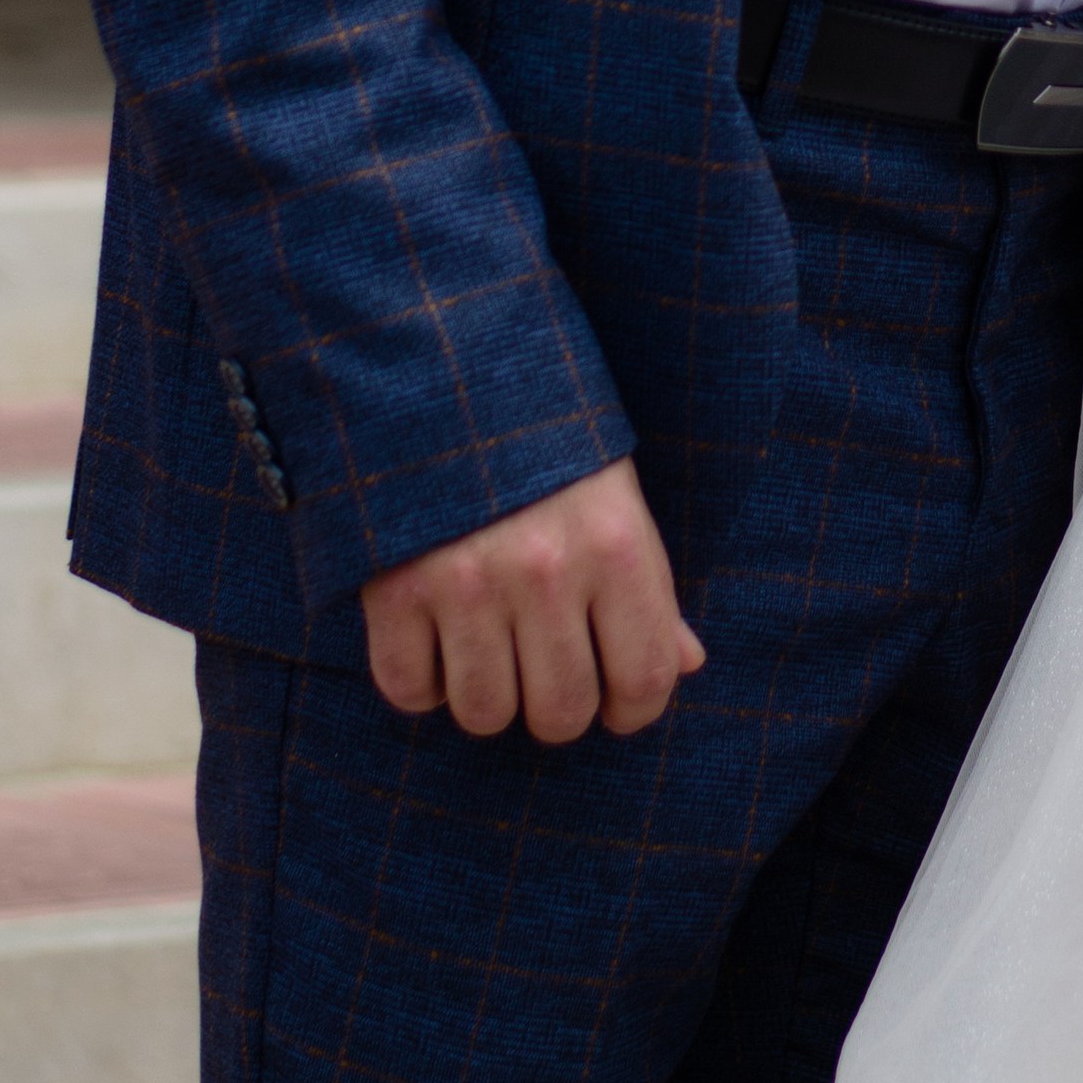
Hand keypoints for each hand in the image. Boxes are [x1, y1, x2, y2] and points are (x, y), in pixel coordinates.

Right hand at [361, 457, 704, 742]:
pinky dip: (421, 682)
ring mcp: (467, 580)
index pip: (646, 678)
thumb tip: (687, 665)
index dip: (634, 710)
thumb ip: (650, 586)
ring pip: (484, 713)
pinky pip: (409, 690)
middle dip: (557, 708)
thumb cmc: (547, 443)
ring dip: (487, 695)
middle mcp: (546, 569)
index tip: (615, 701)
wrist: (444, 369)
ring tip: (489, 647)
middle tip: (544, 671)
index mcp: (616, 543)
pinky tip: (435, 637)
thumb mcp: (615, 496)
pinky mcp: (395, 587)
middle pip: (560, 714)